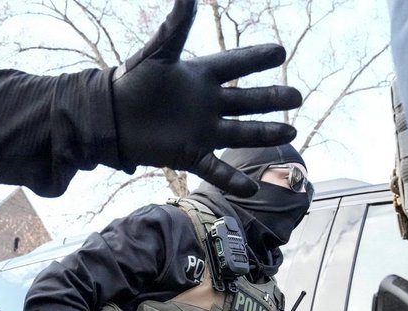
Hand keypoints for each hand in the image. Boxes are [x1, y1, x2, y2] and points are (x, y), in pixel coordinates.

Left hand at [112, 0, 301, 196]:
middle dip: (272, 99)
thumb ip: (177, 25)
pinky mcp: (190, 154)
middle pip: (247, 100)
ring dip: (265, 133)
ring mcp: (201, 130)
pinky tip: (254, 189)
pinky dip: (234, 181)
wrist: (110, 118)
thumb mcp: (157, 52)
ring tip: (290, 132)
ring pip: (241, 132)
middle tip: (297, 96)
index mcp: (201, 76)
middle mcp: (207, 103)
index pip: (237, 65)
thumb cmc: (131, 82)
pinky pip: (217, 169)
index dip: (257, 58)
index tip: (279, 51)